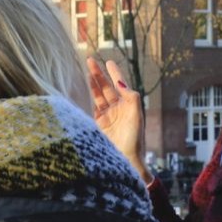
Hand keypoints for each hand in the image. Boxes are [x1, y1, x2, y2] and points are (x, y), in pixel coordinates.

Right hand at [86, 57, 152, 185]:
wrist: (124, 161)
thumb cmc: (134, 140)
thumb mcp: (136, 116)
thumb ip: (131, 98)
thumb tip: (122, 83)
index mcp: (129, 106)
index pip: (120, 85)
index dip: (114, 73)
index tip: (108, 62)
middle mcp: (118, 110)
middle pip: (107, 88)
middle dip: (99, 74)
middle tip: (91, 60)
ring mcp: (107, 117)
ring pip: (99, 96)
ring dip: (93, 84)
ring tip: (87, 70)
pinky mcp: (98, 125)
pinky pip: (92, 108)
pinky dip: (89, 98)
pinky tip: (85, 88)